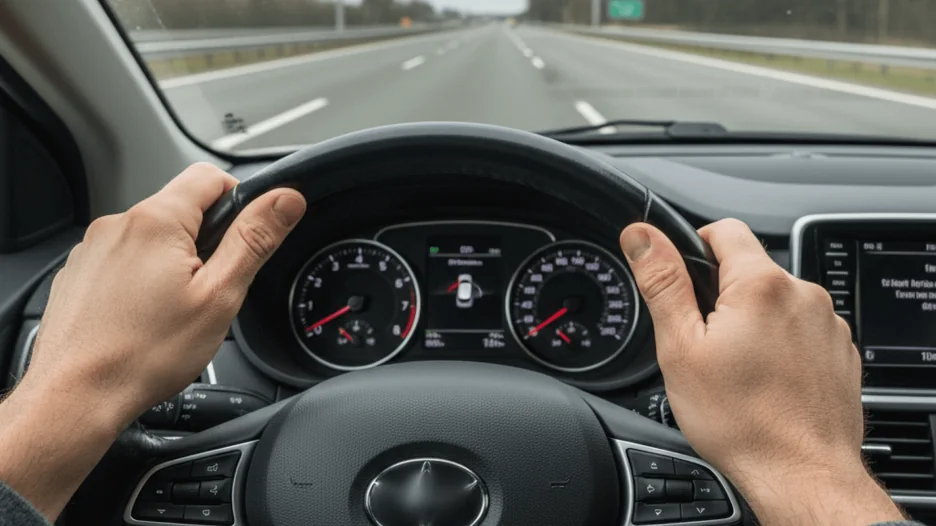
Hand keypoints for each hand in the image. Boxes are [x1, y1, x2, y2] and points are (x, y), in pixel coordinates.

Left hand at [0, 163, 304, 517]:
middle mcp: (119, 224)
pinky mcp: (80, 273)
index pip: (212, 177)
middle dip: (207, 241)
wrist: (75, 397)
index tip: (247, 236)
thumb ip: (255, 240)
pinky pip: (125, 260)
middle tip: (212, 289)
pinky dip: (142, 280)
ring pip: (153, 237)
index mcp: (157, 221)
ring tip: (175, 311)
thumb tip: (286, 200)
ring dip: (174, 262)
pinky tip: (145, 318)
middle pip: (182, 209)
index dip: (241, 200)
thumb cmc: (142, 355)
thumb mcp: (220, 296)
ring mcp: (94, 248)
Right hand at [619, 219, 903, 525]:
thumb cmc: (741, 421)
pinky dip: (781, 344)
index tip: (684, 280)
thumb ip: (662, 282)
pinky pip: (801, 329)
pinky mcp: (840, 350)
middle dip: (722, 296)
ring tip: (737, 369)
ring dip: (753, 321)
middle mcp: (803, 294)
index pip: (723, 230)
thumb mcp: (681, 348)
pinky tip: (766, 380)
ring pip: (776, 301)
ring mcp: (827, 323)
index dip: (694, 246)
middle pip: (750, 269)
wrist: (801, 473)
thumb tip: (641, 236)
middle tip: (704, 343)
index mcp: (760, 285)